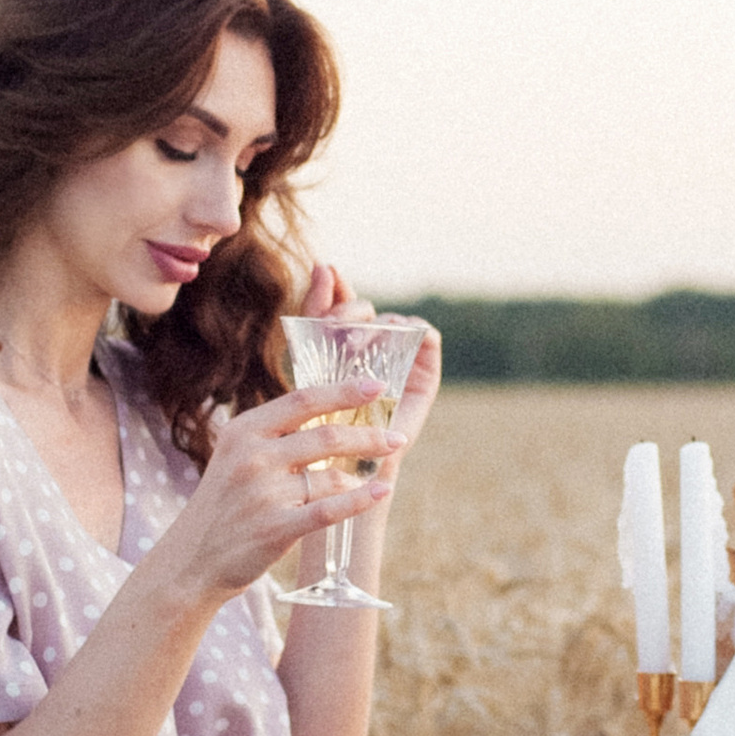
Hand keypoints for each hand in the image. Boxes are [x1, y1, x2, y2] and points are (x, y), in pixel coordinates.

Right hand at [153, 382, 400, 604]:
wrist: (192, 560)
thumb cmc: (224, 506)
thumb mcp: (236, 457)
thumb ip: (276, 436)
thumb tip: (333, 417)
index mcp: (244, 431)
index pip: (303, 400)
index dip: (344, 390)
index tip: (377, 385)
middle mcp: (252, 457)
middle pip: (326, 436)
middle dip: (369, 436)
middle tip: (397, 437)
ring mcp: (263, 493)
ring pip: (330, 476)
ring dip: (360, 475)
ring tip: (378, 475)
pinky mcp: (275, 528)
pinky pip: (330, 510)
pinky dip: (360, 500)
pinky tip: (380, 491)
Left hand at [292, 261, 441, 456]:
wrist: (338, 473)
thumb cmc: (318, 427)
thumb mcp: (307, 363)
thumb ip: (315, 316)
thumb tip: (324, 262)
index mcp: (344, 349)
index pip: (343, 305)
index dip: (335, 289)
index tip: (323, 276)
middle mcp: (374, 352)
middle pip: (367, 311)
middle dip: (348, 310)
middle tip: (330, 325)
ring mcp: (401, 362)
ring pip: (394, 319)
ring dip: (373, 323)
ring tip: (350, 342)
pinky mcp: (425, 374)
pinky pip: (426, 334)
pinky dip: (411, 328)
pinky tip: (386, 338)